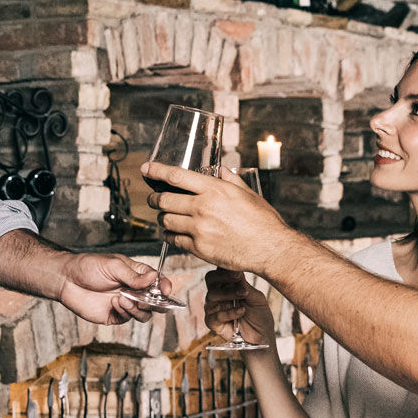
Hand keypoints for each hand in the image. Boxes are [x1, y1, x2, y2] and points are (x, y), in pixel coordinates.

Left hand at [55, 251, 162, 325]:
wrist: (67, 280)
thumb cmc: (88, 267)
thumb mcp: (113, 265)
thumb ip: (133, 275)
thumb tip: (153, 278)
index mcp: (136, 274)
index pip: (157, 281)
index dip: (165, 286)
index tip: (166, 290)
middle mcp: (134, 290)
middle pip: (156, 301)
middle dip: (156, 303)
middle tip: (148, 301)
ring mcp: (125, 304)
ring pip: (144, 314)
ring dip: (139, 309)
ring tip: (124, 299)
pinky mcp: (115, 316)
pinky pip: (128, 319)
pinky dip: (125, 312)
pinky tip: (114, 303)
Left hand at [142, 162, 298, 274]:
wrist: (271, 249)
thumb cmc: (263, 221)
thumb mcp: (248, 193)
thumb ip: (230, 179)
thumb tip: (220, 170)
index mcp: (215, 190)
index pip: (176, 177)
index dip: (157, 171)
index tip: (146, 168)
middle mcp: (203, 208)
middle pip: (164, 199)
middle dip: (154, 198)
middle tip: (153, 198)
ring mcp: (199, 230)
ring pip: (166, 220)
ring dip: (162, 217)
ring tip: (165, 216)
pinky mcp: (199, 249)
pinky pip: (174, 240)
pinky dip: (170, 236)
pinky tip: (172, 233)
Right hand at [205, 270, 274, 347]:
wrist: (262, 338)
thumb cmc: (260, 316)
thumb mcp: (257, 299)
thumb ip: (246, 286)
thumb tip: (237, 271)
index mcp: (228, 286)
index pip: (220, 271)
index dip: (225, 268)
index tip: (238, 269)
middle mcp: (218, 295)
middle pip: (210, 279)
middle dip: (222, 276)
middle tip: (237, 277)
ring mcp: (214, 308)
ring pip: (211, 296)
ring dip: (228, 294)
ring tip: (244, 295)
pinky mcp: (213, 323)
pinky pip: (215, 315)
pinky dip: (229, 312)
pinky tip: (241, 311)